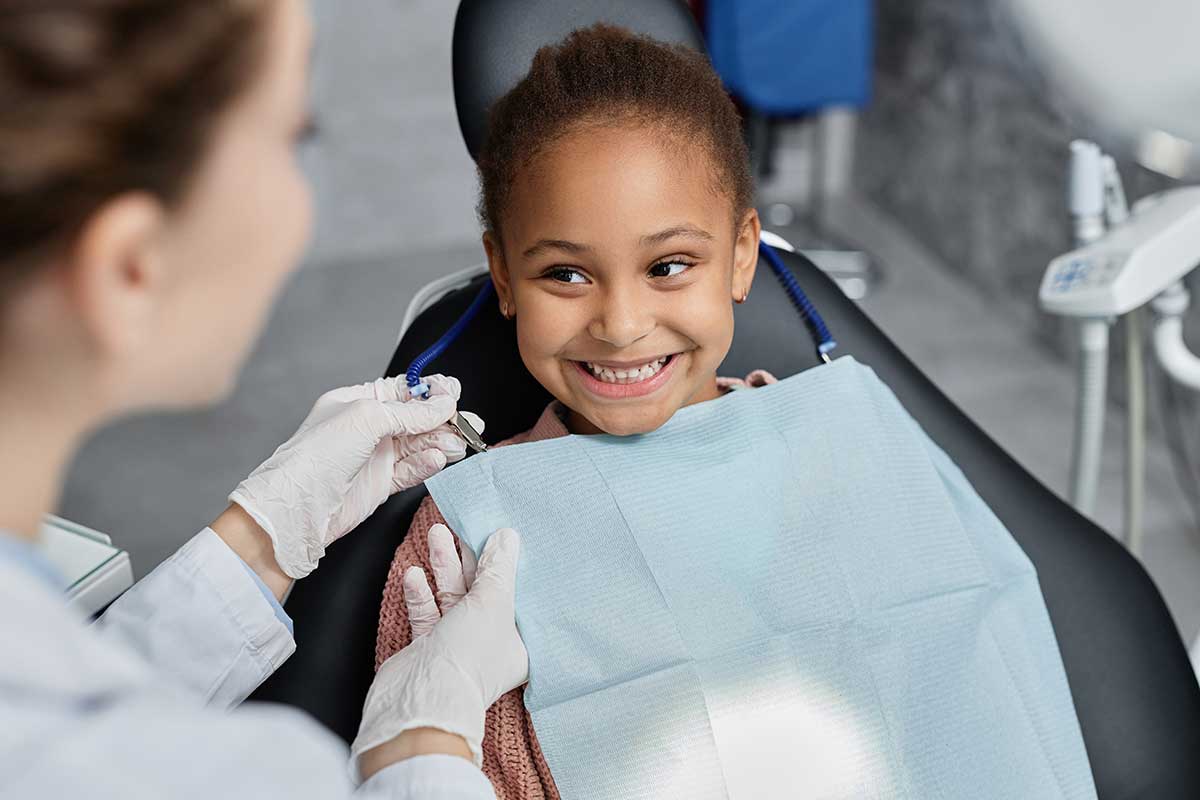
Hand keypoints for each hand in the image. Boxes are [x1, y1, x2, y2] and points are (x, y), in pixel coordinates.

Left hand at [228, 376, 470, 578]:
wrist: (299, 507)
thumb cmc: (316, 456)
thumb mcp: (367, 418)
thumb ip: (410, 412)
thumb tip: (442, 404)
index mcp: (357, 402)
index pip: (403, 391)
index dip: (430, 392)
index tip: (453, 394)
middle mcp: (367, 428)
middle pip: (416, 418)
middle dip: (444, 419)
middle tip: (468, 422)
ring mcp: (374, 456)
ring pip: (419, 444)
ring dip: (441, 442)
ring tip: (460, 444)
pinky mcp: (381, 483)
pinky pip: (412, 469)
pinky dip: (428, 464)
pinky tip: (439, 460)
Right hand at [351, 526, 527, 778]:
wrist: (420, 698)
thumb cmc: (469, 654)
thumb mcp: (493, 602)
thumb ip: (498, 567)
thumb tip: (507, 536)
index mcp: (519, 642)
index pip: (519, 596)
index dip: (511, 565)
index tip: (503, 535)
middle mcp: (490, 644)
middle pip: (483, 592)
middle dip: (471, 558)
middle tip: (462, 524)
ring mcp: (457, 646)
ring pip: (453, 597)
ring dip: (444, 566)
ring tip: (437, 533)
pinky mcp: (428, 648)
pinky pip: (427, 613)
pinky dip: (421, 592)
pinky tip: (415, 573)